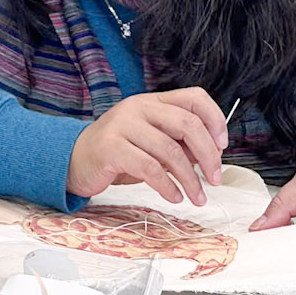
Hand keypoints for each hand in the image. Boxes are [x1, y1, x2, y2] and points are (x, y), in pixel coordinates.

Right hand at [68, 88, 227, 205]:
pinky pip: (149, 168)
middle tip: (215, 179)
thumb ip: (178, 144)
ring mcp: (122, 125)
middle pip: (187, 124)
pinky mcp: (110, 147)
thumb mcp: (150, 143)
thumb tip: (211, 156)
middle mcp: (138, 107)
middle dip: (208, 155)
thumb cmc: (117, 153)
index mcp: (151, 102)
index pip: (194, 98)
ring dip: (189, 179)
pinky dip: (167, 186)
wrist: (72, 159)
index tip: (222, 146)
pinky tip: (174, 197)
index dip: (215, 120)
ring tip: (197, 197)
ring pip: (170, 150)